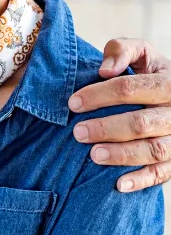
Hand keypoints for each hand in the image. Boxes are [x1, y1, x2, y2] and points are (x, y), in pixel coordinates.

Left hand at [68, 38, 170, 191]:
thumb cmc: (148, 71)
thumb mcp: (140, 53)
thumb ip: (121, 51)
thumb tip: (105, 70)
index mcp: (167, 82)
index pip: (130, 89)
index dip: (99, 95)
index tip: (73, 103)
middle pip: (140, 123)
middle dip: (106, 128)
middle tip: (77, 133)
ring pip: (154, 150)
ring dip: (122, 155)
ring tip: (93, 155)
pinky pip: (163, 173)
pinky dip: (142, 180)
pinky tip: (118, 184)